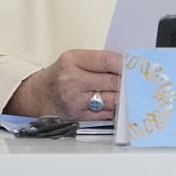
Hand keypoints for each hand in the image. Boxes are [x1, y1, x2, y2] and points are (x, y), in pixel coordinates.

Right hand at [4, 50, 122, 119]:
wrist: (39, 94)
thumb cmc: (59, 75)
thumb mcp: (74, 59)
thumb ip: (97, 61)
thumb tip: (125, 64)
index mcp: (72, 61)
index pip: (106, 60)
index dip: (124, 63)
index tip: (133, 65)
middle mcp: (72, 80)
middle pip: (111, 81)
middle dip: (127, 81)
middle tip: (136, 80)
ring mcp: (75, 100)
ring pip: (111, 99)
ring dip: (123, 96)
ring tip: (130, 92)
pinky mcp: (78, 116)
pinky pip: (104, 114)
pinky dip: (114, 109)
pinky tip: (119, 104)